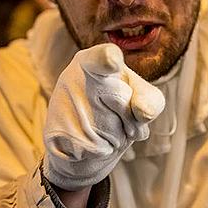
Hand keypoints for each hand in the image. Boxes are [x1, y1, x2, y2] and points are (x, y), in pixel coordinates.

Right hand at [43, 43, 164, 189]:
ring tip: (103, 128)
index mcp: (92, 59)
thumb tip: (143, 113)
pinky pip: (99, 148)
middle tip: (115, 114)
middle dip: (129, 116)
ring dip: (119, 135)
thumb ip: (150, 99)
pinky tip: (92, 141)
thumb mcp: (140, 99)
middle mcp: (73, 76)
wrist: (83, 148)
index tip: (112, 62)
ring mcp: (62, 105)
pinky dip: (105, 150)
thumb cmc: (117, 111)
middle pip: (121, 99)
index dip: (108, 59)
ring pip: (112, 128)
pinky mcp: (56, 134)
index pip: (101, 57)